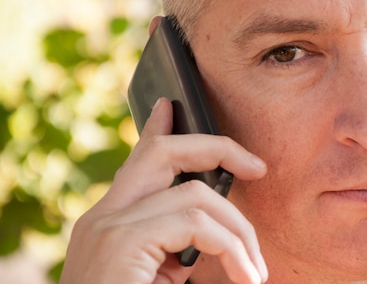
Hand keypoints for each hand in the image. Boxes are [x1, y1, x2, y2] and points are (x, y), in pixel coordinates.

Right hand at [60, 98, 267, 283]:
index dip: (157, 130)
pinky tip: (245, 275)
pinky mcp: (120, 245)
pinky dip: (231, 247)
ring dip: (239, 230)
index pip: (137, 162)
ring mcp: (107, 229)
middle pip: (161, 153)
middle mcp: (103, 218)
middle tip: (257, 166)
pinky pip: (195, 222)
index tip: (171, 107)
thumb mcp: (157, 277)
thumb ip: (175, 247)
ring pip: (193, 193)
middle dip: (215, 147)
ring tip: (255, 270)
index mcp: (111, 223)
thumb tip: (209, 232)